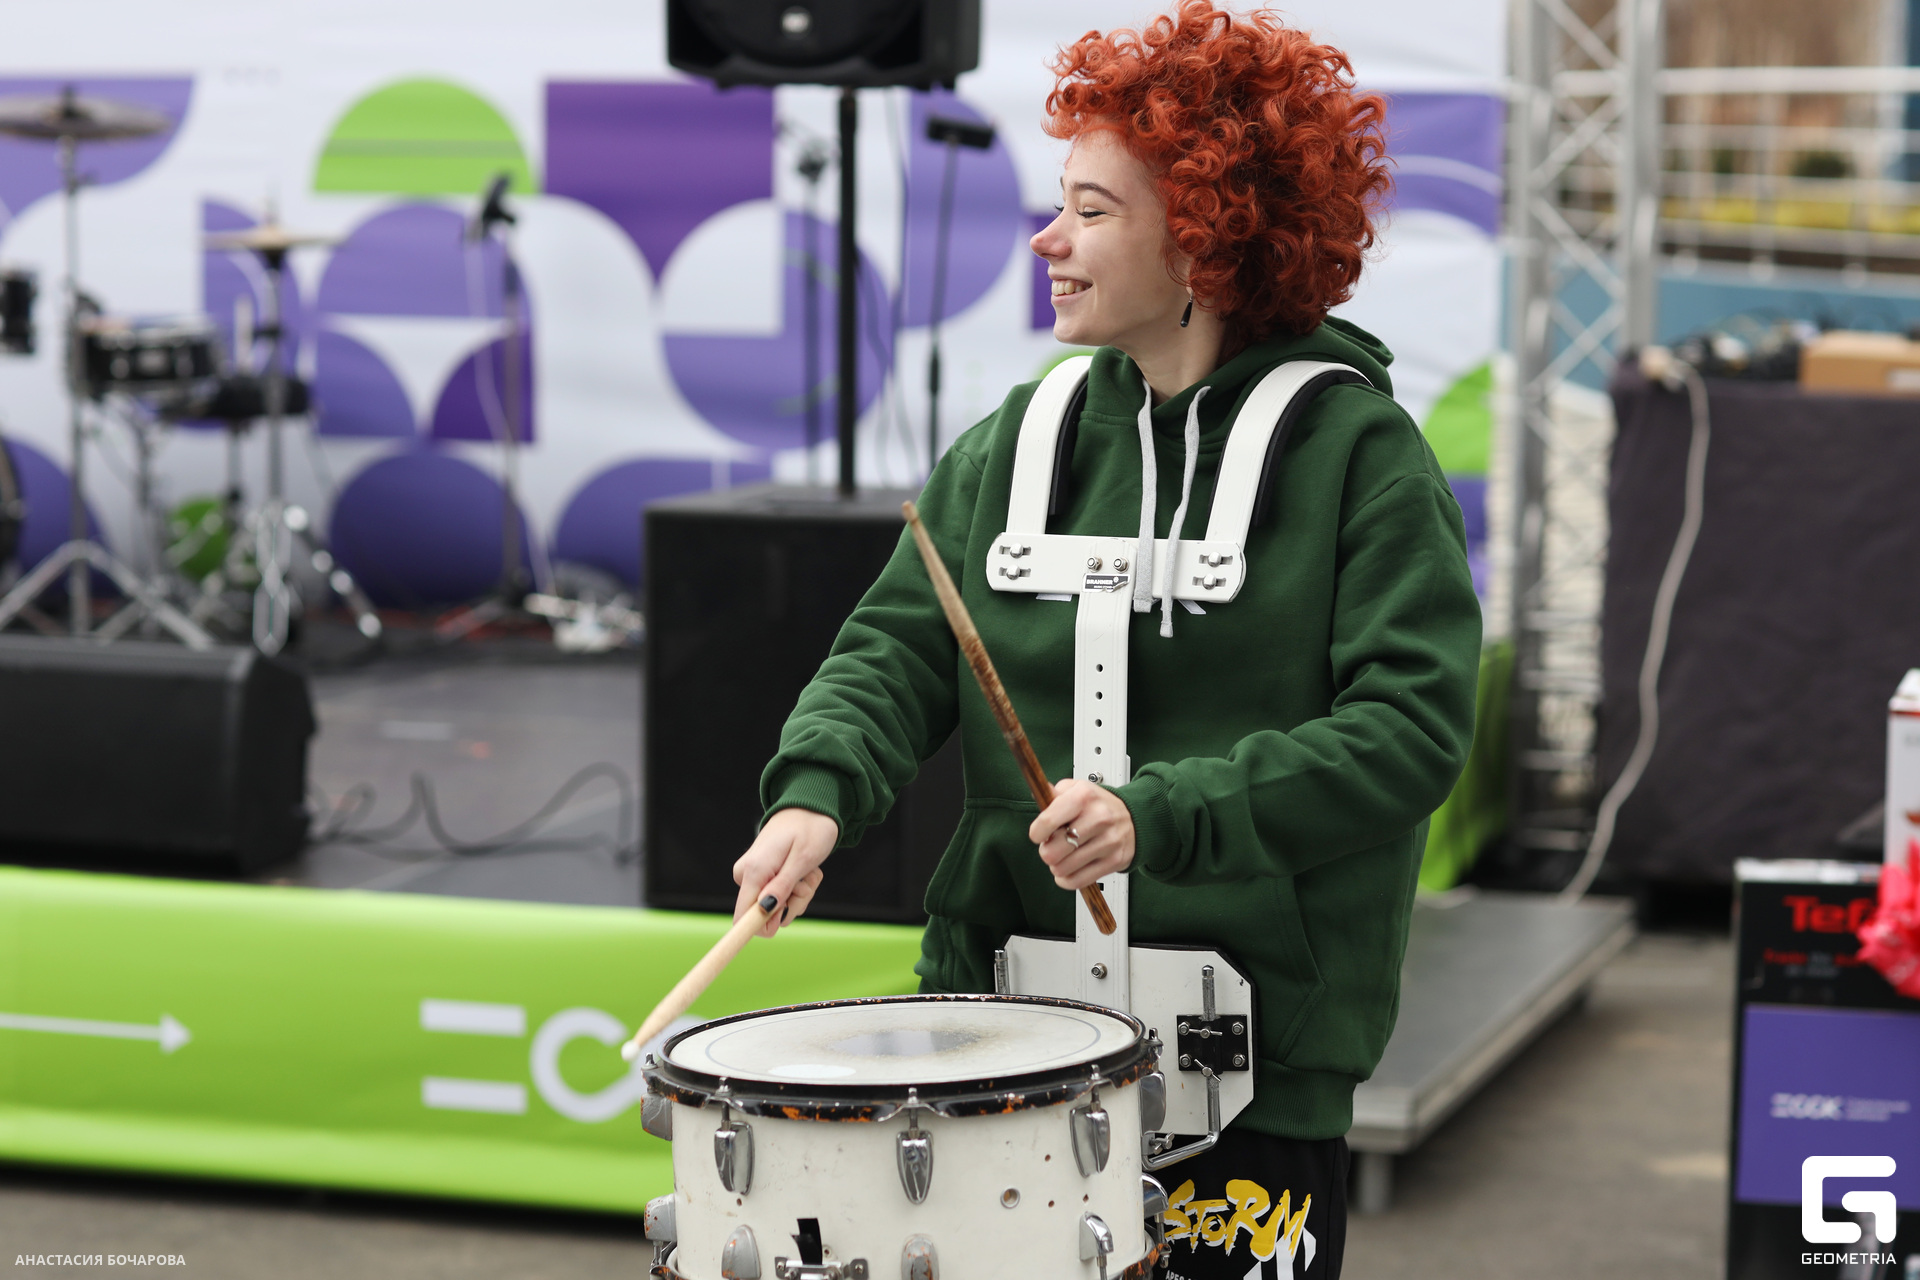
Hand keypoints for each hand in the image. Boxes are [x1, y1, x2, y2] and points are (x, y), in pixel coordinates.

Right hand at [732, 808, 837, 936]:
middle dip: (794, 903)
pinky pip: (781, 897)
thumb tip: (764, 910)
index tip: (783, 916)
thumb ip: (783, 886)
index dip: (761, 927)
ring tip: (807, 871)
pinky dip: (798, 887)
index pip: (743, 917)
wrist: (810, 808)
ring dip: (800, 894)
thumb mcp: (803, 859)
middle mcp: (747, 875)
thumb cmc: (811, 829)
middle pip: (766, 915)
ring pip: (778, 907)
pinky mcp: (762, 877)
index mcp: (754, 871)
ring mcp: (754, 876)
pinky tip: (803, 869)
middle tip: (806, 880)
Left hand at [1029, 778, 1134, 890]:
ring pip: (1063, 868)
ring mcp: (1108, 841)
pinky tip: (1069, 870)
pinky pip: (1078, 881)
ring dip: (1057, 866)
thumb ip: (1054, 793)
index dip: (1036, 833)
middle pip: (1053, 851)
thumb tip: (1040, 794)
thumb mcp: (1077, 789)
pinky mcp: (1114, 861)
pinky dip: (1067, 879)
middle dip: (1046, 852)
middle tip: (1053, 846)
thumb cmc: (1099, 805)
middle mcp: (1098, 818)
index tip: (1038, 835)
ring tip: (1064, 856)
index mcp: (1084, 796)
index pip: (1047, 821)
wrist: (1136, 818)